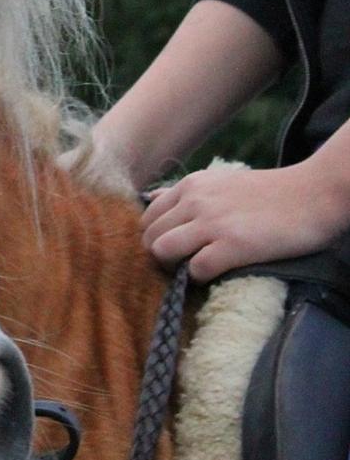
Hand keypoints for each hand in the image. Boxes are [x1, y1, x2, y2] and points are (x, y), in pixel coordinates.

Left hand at [141, 162, 349, 283]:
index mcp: (190, 185)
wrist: (312, 195)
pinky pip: (195, 269)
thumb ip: (184, 192)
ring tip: (196, 269)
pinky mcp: (233, 245)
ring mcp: (212, 223)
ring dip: (174, 267)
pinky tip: (218, 272)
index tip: (173, 250)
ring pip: (162, 251)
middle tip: (182, 265)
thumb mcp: (219, 181)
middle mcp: (195, 201)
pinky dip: (200, 278)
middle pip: (149, 238)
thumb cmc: (268, 193)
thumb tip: (150, 199)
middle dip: (161, 257)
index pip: (146, 218)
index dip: (154, 239)